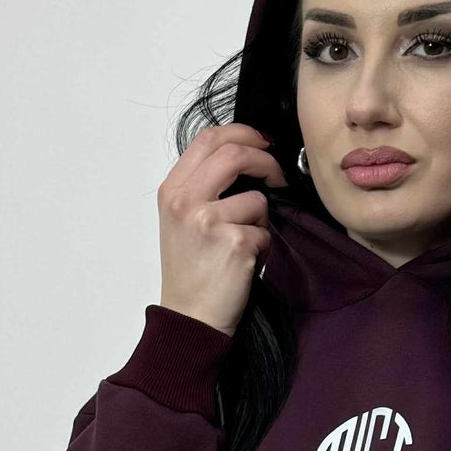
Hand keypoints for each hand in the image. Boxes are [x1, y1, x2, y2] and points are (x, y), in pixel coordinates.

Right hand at [157, 123, 287, 336]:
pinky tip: (244, 263)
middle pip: (234, 153)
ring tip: (244, 242)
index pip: (208, 138)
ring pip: (256, 199)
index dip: (242, 132)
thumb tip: (244, 158)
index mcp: (172, 190)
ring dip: (261, 220)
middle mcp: (185, 201)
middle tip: (278, 176)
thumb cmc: (190, 273)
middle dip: (265, 161)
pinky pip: (264, 232)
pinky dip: (262, 247)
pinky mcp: (234, 244)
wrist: (190, 318)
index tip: (262, 142)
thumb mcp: (182, 220)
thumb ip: (203, 186)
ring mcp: (208, 221)